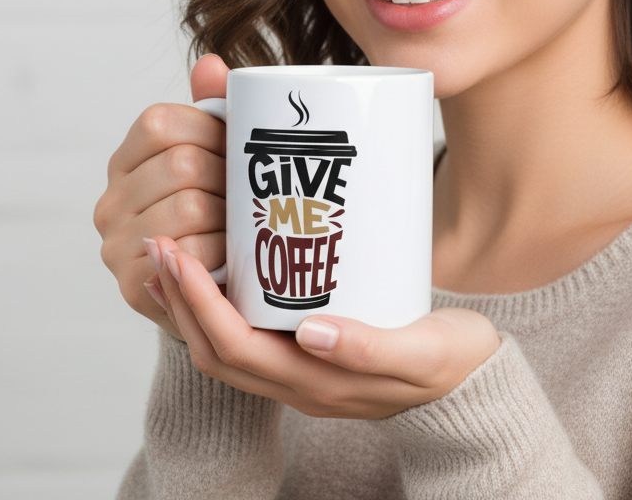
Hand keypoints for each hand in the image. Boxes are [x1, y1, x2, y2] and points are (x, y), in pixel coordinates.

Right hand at [93, 55, 230, 339]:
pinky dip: (222, 252)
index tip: (236, 148)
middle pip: (182, 164)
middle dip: (228, 177)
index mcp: (127, 159)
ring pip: (188, 206)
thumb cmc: (220, 210)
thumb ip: (214, 107)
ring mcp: (116, 244)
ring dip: (229, 216)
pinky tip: (233, 255)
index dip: (210, 131)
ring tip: (244, 223)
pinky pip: (190, 254)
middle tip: (253, 192)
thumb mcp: (219, 155)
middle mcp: (110, 200)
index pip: (160, 122)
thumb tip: (212, 63)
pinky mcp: (133, 285)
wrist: (213, 288)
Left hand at [147, 236, 500, 418]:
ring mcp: (302, 370)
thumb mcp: (421, 353)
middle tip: (158, 247)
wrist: (472, 382)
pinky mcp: (311, 351)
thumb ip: (368, 349)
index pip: (235, 348)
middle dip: (180, 299)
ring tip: (172, 257)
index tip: (176, 257)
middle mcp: (298, 383)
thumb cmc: (450, 363)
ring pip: (226, 345)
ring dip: (192, 304)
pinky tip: (223, 269)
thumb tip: (310, 333)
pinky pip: (248, 334)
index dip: (198, 305)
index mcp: (316, 385)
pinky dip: (220, 305)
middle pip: (216, 349)